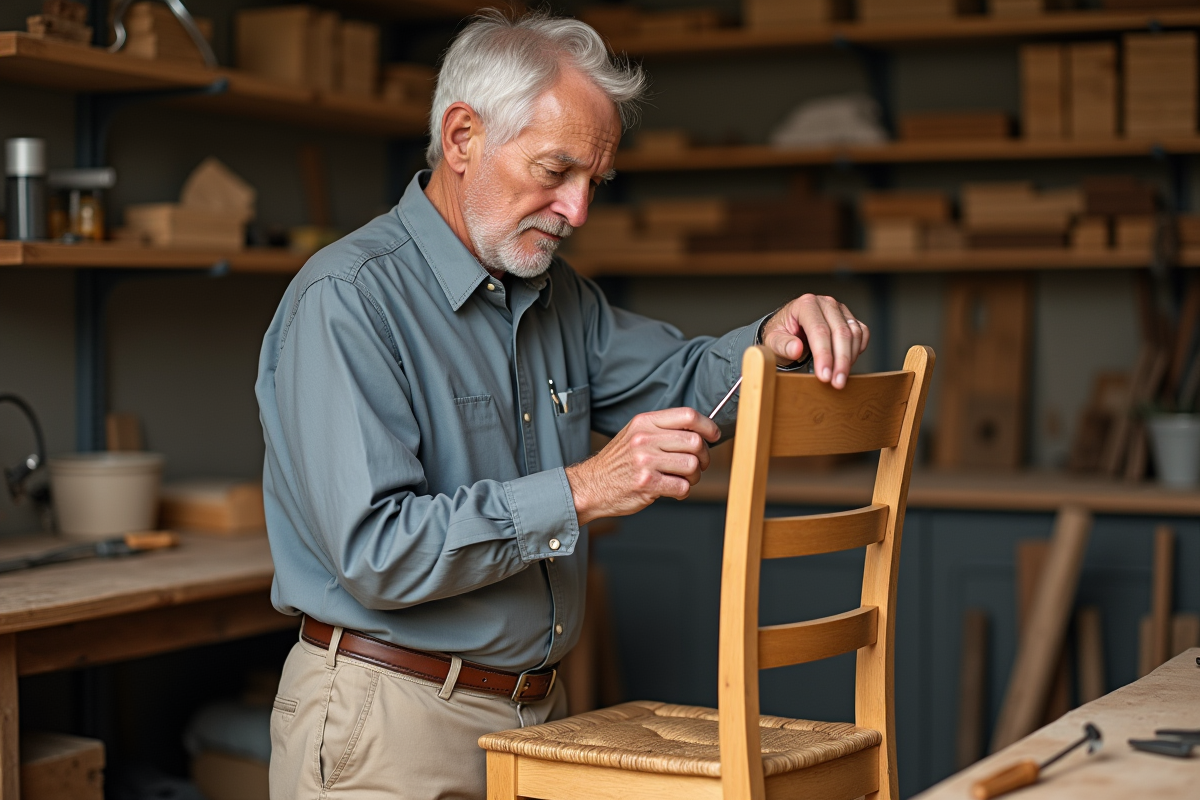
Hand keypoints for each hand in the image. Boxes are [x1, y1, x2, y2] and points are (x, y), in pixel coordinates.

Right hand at [565, 407, 720, 524]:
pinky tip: (671, 490)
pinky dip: (682, 491)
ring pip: (692, 465)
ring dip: (694, 477)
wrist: (591, 485)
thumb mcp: (636, 434)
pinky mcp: (647, 483)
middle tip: (696, 465)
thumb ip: (663, 429)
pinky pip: (682, 487)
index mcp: (645, 422)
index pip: (688, 415)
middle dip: (703, 457)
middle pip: (695, 442)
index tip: (713, 436)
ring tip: (681, 479)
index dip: (708, 426)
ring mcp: (645, 461)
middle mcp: (645, 438)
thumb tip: (700, 430)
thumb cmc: (618, 462)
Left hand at [760, 293, 868, 388]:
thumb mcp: (773, 341)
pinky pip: (862, 333)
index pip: (819, 330)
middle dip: (841, 361)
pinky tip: (849, 364)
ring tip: (840, 378)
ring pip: (854, 333)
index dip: (823, 355)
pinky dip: (858, 350)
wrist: (788, 328)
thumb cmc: (780, 335)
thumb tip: (796, 349)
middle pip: (840, 332)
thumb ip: (782, 345)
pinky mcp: (849, 318)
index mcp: (805, 304)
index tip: (824, 376)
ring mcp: (840, 310)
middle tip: (837, 383)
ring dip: (850, 358)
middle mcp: (825, 303)